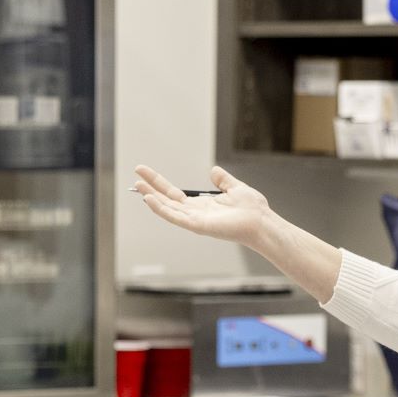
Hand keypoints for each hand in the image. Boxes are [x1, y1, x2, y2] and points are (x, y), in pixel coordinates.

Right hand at [132, 164, 272, 245]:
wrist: (262, 222)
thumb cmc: (252, 209)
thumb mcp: (235, 188)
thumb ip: (223, 180)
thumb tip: (214, 171)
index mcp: (201, 205)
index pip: (173, 193)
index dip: (158, 183)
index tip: (144, 172)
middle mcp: (195, 213)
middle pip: (166, 199)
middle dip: (151, 188)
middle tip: (136, 175)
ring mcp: (195, 220)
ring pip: (167, 208)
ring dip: (152, 198)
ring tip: (138, 186)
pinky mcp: (198, 226)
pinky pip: (175, 217)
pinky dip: (161, 209)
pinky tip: (150, 200)